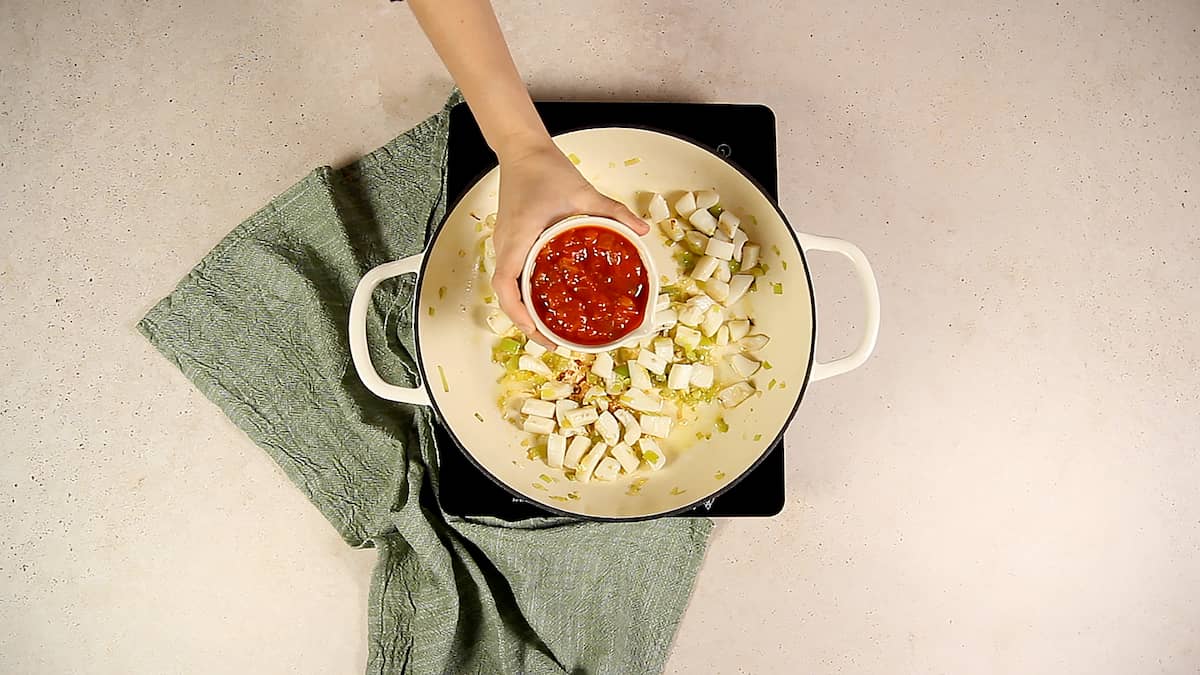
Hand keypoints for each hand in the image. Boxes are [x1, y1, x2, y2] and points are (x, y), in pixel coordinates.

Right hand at [491, 139, 649, 347]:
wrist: (522, 150)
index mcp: (517, 238)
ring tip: (552, 326)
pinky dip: (527, 292)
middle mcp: (505, 246)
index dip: (519, 315)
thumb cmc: (545, 169)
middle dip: (526, 322)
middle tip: (554, 340)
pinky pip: (514, 274)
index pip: (506, 287)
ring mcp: (505, 244)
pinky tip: (549, 298)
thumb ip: (613, 211)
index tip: (540, 332)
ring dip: (526, 309)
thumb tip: (642, 229)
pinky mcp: (510, 240)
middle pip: (507, 296)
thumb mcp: (583, 192)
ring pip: (509, 287)